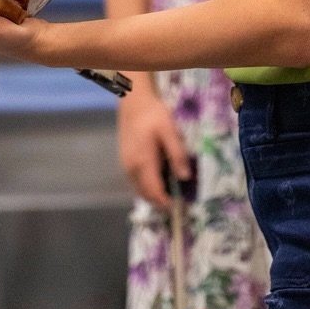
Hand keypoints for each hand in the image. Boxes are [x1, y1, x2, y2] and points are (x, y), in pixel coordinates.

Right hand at [117, 78, 189, 208]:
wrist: (133, 102)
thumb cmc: (153, 115)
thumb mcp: (169, 131)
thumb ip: (177, 154)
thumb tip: (185, 177)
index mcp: (143, 162)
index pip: (154, 192)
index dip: (166, 202)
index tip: (180, 206)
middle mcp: (131, 168)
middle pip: (145, 194)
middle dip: (160, 201)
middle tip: (177, 199)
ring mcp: (125, 165)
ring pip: (139, 189)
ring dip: (153, 194)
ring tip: (169, 189)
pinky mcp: (124, 161)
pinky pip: (135, 181)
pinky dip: (146, 185)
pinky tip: (157, 177)